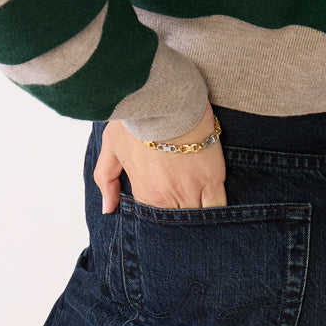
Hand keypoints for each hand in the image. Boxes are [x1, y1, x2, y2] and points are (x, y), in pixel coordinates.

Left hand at [94, 103, 226, 212]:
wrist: (166, 100)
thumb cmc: (139, 119)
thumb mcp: (112, 146)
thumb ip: (106, 180)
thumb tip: (107, 208)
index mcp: (146, 193)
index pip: (155, 222)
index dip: (162, 221)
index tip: (167, 214)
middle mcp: (169, 198)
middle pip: (179, 225)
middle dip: (181, 225)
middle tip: (184, 217)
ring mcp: (192, 190)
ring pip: (199, 219)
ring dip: (199, 220)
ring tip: (201, 217)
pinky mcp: (213, 179)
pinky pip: (218, 207)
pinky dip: (217, 212)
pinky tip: (217, 213)